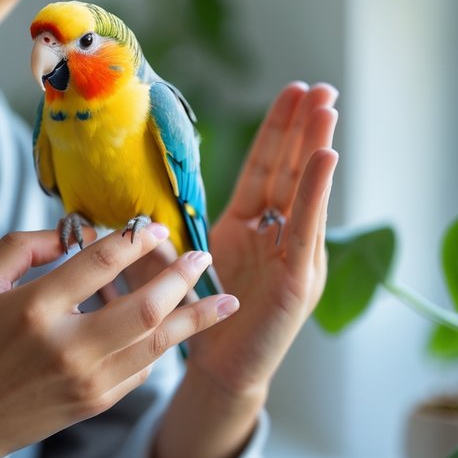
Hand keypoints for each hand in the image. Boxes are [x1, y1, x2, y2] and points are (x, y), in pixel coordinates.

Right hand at [0, 224, 236, 457]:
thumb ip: (24, 246)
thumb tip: (73, 232)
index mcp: (35, 309)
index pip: (101, 262)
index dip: (133, 237)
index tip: (151, 225)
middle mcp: (68, 347)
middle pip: (147, 305)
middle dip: (182, 276)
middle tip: (201, 254)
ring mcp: (86, 381)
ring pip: (158, 343)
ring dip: (194, 317)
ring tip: (224, 299)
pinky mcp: (94, 404)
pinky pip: (142, 368)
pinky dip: (161, 345)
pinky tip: (174, 328)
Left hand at [188, 81, 339, 402]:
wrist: (220, 370)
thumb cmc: (198, 318)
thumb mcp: (175, 265)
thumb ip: (161, 236)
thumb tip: (129, 208)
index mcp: (250, 225)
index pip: (265, 168)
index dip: (276, 131)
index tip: (291, 92)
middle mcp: (278, 234)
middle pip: (291, 171)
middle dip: (304, 127)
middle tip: (321, 87)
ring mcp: (293, 254)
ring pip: (305, 192)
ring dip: (315, 147)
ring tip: (328, 109)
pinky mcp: (298, 278)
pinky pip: (306, 227)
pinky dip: (315, 191)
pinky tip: (326, 158)